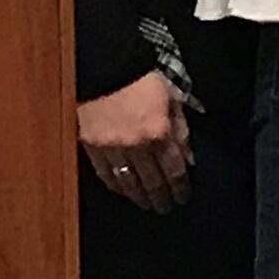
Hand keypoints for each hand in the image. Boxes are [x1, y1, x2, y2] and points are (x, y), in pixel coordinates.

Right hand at [76, 72, 191, 212]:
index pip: (174, 171)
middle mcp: (136, 145)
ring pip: (127, 183)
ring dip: (138, 197)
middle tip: (165, 208)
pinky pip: (105, 174)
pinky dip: (116, 186)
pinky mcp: (91, 147)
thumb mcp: (173, 102)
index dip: (179, 188)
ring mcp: (111, 148)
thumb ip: (181, 132)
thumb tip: (187, 159)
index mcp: (159, 133)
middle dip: (160, 198)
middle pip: (151, 182)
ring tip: (146, 204)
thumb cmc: (143, 83)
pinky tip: (123, 191)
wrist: (107, 70)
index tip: (182, 198)